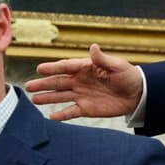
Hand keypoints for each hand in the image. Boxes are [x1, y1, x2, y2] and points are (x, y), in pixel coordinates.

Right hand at [25, 44, 143, 120]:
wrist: (137, 93)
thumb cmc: (127, 75)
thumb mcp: (117, 65)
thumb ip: (103, 59)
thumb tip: (93, 47)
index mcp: (86, 68)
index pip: (66, 67)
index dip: (53, 67)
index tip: (40, 69)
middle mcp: (80, 81)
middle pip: (58, 82)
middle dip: (43, 83)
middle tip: (28, 85)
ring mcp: (81, 95)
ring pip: (60, 96)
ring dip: (47, 98)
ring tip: (33, 99)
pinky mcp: (86, 108)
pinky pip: (71, 111)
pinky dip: (61, 115)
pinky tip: (51, 117)